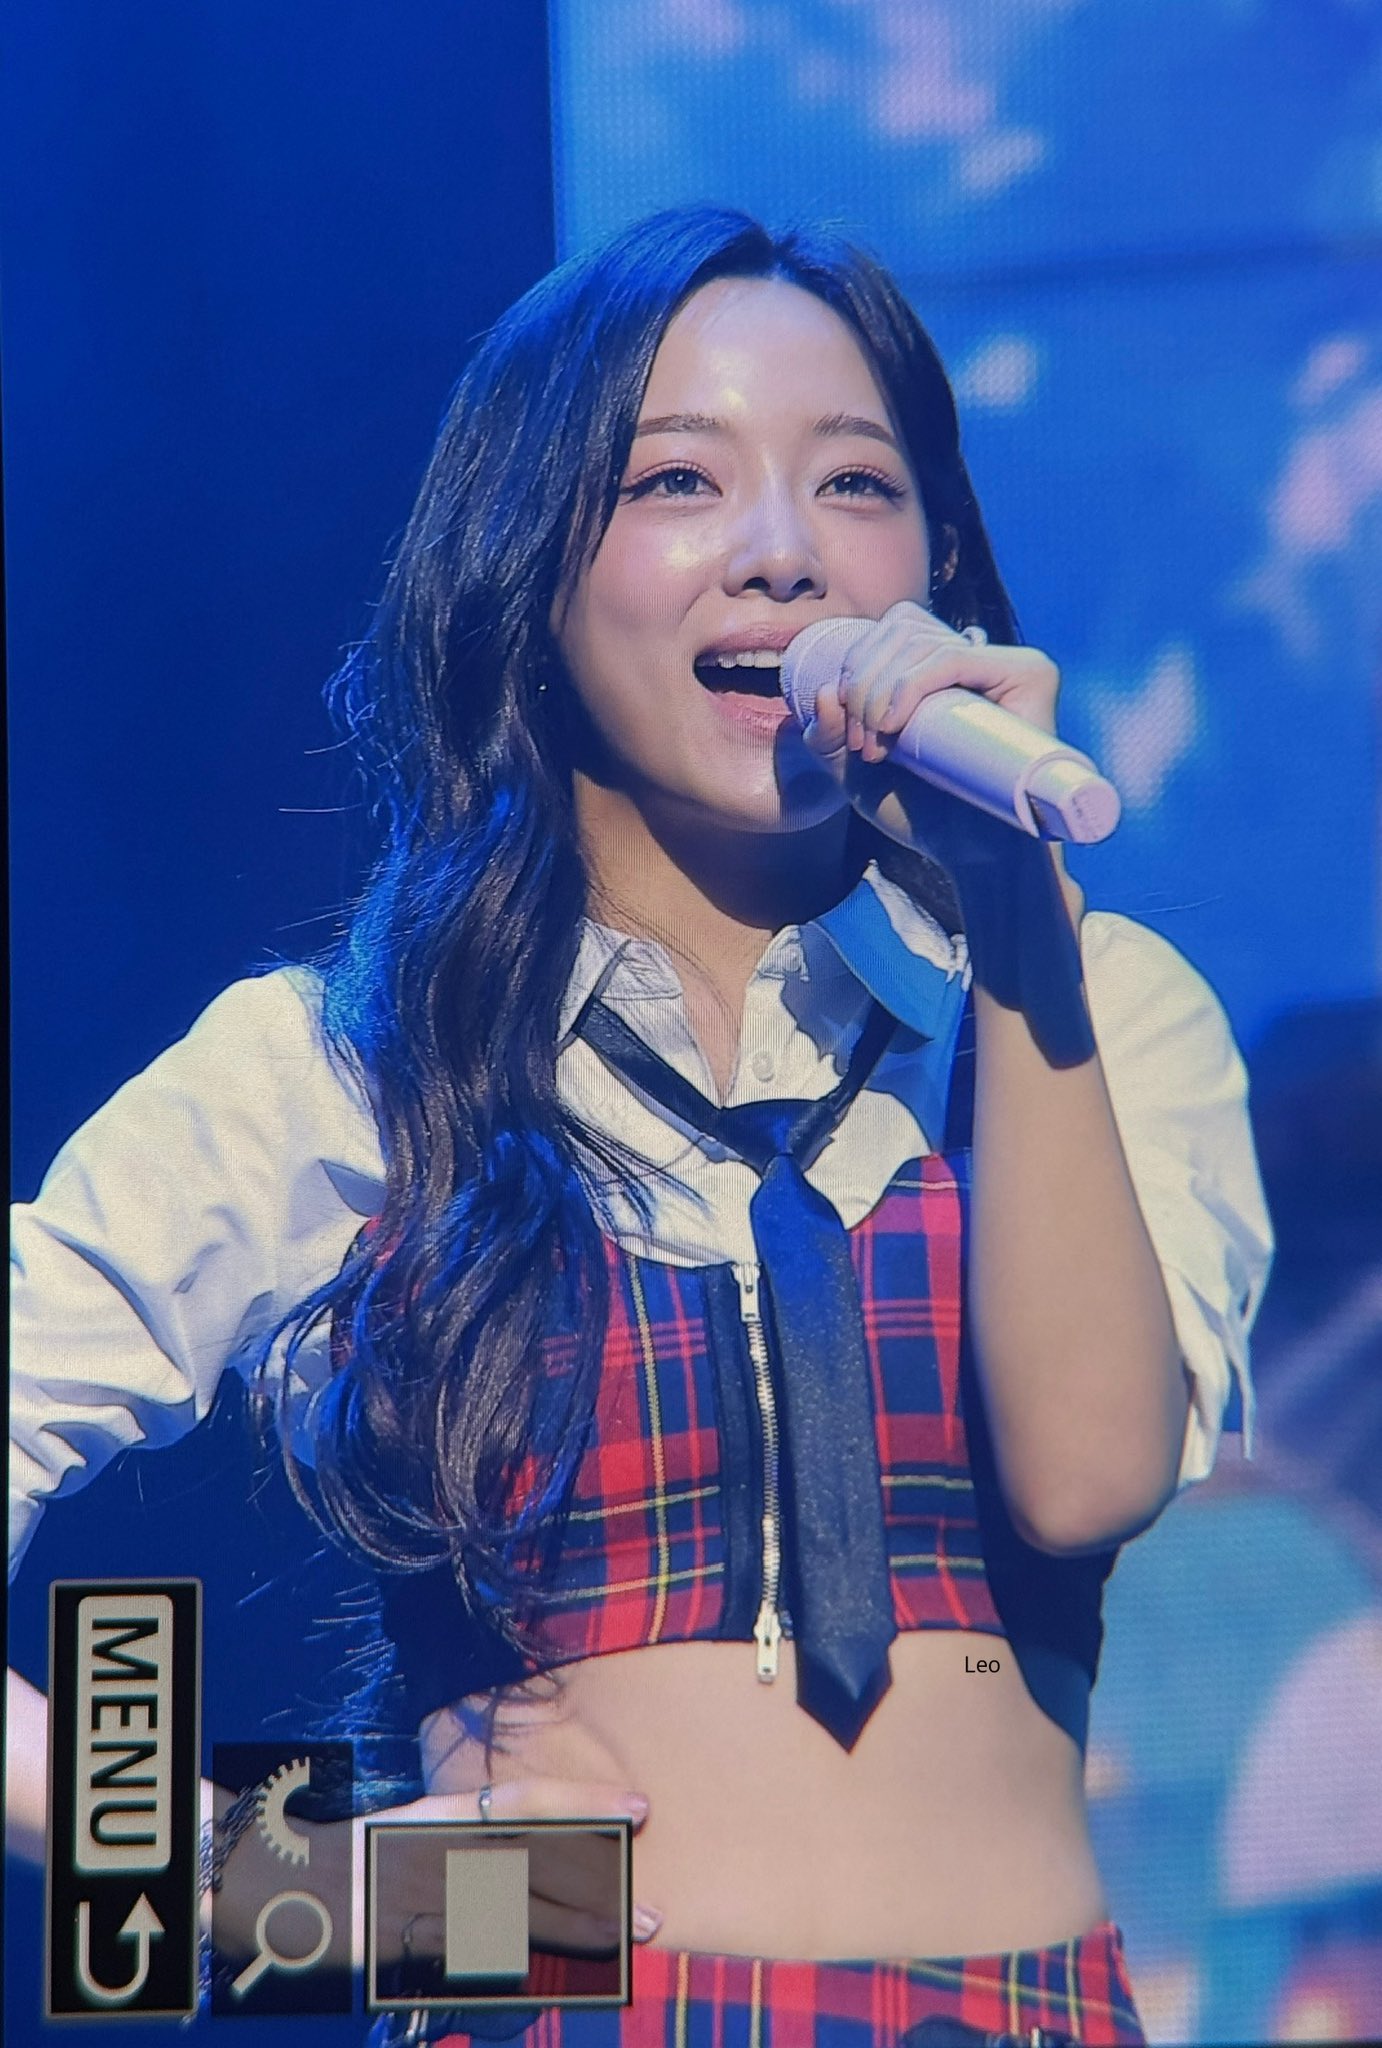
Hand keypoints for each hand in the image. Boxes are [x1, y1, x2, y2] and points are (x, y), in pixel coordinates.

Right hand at [351, 1776, 657, 1970]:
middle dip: (600, 1895)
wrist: (278, 1891)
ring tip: (620, 1954)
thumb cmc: (352, 1864)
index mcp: (440, 1816)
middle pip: (537, 1870)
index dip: (587, 1801)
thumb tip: (540, 1854)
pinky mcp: (404, 1949)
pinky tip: (548, 1989)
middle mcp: (438, 1850)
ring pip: (515, 1924)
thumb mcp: (413, 1834)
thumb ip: (470, 1840)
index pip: (527, 1800)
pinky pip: (470, 1968)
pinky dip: (510, 1980)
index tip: (640, 1808)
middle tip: (653, 1916)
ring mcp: (420, 1899)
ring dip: (570, 1943)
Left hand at [799, 598, 1062, 875]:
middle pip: (902, 628)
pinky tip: (892, 724)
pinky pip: (952, 658)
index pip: (892, 630)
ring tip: (877, 749)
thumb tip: (824, 691)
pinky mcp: (1029, 675)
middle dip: (863, 682)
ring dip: (879, 692)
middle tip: (862, 746)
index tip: (850, 737)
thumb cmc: (923, 815)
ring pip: (922, 642)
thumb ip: (827, 737)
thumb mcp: (855, 772)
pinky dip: (910, 685)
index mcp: (943, 667)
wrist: (974, 857)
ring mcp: (1007, 663)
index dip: (857, 667)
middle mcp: (978, 657)